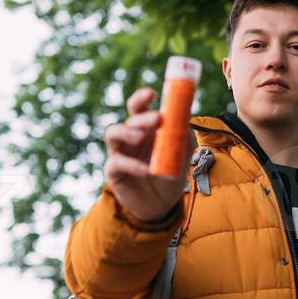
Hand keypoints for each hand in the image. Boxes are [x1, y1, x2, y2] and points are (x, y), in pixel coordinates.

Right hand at [103, 86, 195, 222]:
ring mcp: (120, 152)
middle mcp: (130, 137)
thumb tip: (184, 121)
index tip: (152, 92)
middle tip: (157, 119)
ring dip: (126, 131)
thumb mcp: (182, 157)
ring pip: (112, 133)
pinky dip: (131, 164)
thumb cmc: (169, 176)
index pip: (139, 108)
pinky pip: (116, 163)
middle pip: (130, 118)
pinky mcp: (114, 171)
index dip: (141, 98)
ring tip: (140, 137)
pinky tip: (145, 169)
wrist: (161, 205)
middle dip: (142, 116)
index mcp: (145, 129)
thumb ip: (183, 139)